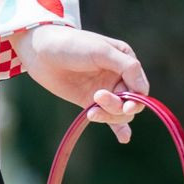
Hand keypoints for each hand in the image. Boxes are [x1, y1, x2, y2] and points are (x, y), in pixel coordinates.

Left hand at [14, 25, 149, 141]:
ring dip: (108, 115)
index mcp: (126, 61)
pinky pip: (109, 119)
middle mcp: (118, 77)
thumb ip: (126, 67)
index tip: (125, 105)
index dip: (135, 99)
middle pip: (130, 103)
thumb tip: (143, 91)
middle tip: (97, 97)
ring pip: (118, 113)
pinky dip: (118, 129)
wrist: (41, 52)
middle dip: (117, 106)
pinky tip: (124, 138)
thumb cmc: (72, 45)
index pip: (140, 88)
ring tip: (91, 111)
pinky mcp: (90, 101)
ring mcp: (105, 90)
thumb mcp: (102, 51)